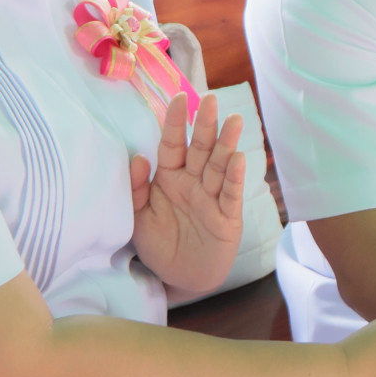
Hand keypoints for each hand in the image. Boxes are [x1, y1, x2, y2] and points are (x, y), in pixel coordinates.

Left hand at [129, 92, 248, 294]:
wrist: (180, 279)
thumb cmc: (159, 245)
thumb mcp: (138, 218)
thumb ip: (136, 189)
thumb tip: (139, 156)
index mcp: (170, 177)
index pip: (173, 144)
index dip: (176, 122)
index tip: (179, 97)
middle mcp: (193, 182)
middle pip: (200, 148)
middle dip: (205, 124)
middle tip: (211, 100)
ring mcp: (212, 197)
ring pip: (219, 165)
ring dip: (227, 144)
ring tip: (234, 120)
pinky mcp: (227, 217)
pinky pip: (230, 194)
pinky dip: (234, 177)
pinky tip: (239, 160)